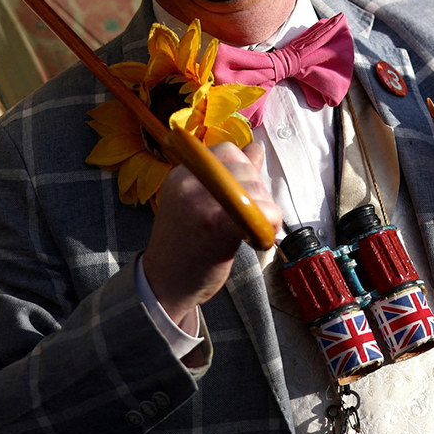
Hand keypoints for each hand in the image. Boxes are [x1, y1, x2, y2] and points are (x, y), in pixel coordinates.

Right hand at [141, 140, 277, 331]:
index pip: (228, 151)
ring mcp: (201, 203)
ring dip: (266, 213)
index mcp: (183, 173)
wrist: (165, 284)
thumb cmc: (186, 244)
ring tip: (252, 231)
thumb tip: (255, 149)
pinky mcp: (217, 225)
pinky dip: (269, 225)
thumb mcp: (199, 200)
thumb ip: (228, 174)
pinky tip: (258, 240)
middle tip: (250, 218)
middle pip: (247, 169)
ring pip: (257, 191)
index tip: (242, 195)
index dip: (245, 170)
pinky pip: (260, 212)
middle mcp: (189, 182)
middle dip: (259, 193)